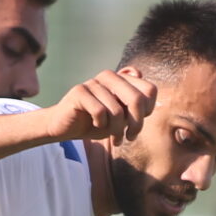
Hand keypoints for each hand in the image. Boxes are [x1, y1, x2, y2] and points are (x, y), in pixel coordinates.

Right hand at [42, 69, 156, 144]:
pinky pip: (100, 112)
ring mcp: (94, 82)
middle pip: (137, 99)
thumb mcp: (122, 117)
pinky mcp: (80, 91)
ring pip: (117, 111)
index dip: (148, 111)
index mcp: (122, 79)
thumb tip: (149, 89)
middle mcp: (109, 76)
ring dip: (116, 131)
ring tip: (114, 138)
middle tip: (130, 137)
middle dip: (136, 124)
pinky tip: (95, 126)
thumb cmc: (96, 123)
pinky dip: (100, 125)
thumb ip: (136, 105)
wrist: (65, 127)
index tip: (136, 124)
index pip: (150, 90)